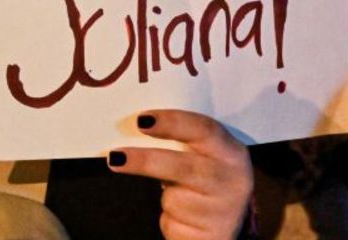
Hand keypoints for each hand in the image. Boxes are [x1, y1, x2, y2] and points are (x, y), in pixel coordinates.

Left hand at [108, 110, 252, 239]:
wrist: (227, 226)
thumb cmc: (208, 182)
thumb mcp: (206, 158)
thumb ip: (183, 143)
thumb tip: (139, 129)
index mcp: (231, 153)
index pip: (203, 130)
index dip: (171, 122)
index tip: (141, 120)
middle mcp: (231, 181)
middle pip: (183, 167)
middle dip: (145, 161)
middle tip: (116, 157)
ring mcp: (222, 211)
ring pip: (173, 199)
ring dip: (167, 198)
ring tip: (182, 197)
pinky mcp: (210, 236)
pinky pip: (173, 223)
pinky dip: (171, 219)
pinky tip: (185, 218)